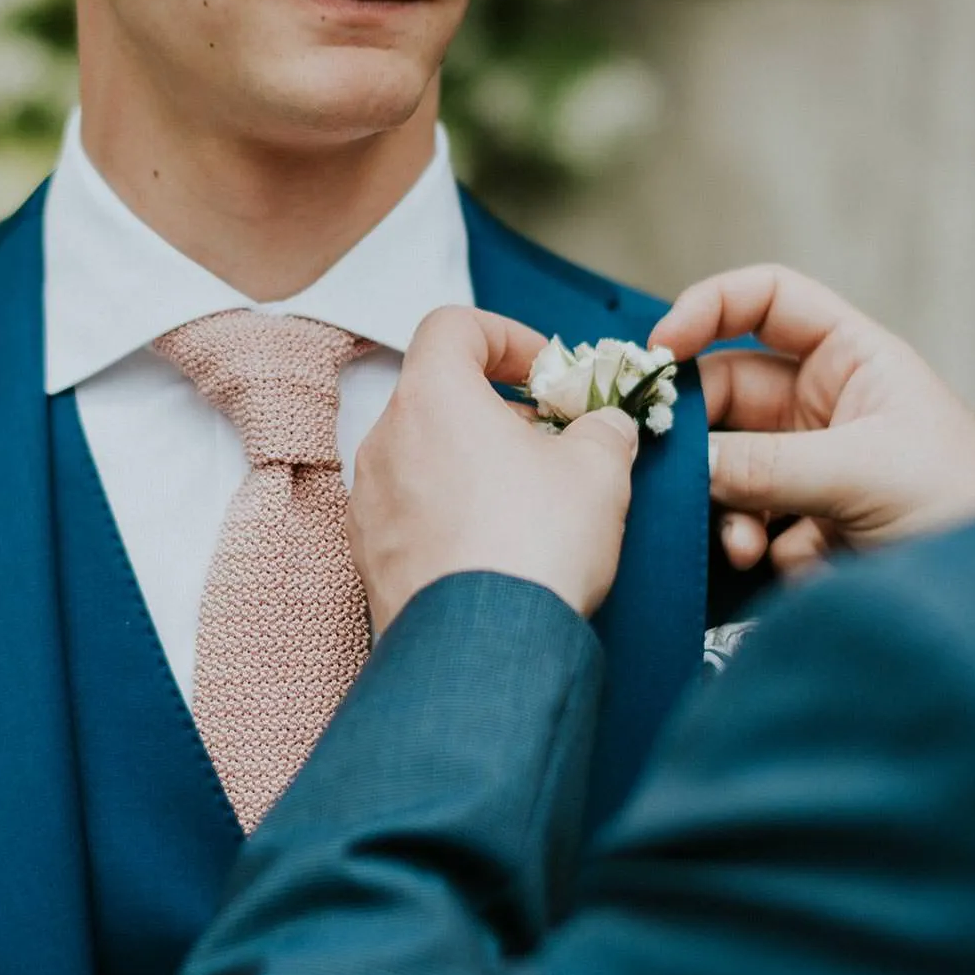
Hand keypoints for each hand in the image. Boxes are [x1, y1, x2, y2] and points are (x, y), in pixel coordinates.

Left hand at [350, 306, 639, 631]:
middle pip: (438, 394)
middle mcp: (384, 440)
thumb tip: (604, 427)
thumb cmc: (536, 542)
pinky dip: (450, 509)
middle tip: (552, 441)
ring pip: (422, 454)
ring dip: (473, 461)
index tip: (547, 372)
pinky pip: (411, 510)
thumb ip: (603, 428)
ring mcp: (369, 501)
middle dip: (498, 409)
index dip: (506, 336)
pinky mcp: (370, 556)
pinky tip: (497, 544)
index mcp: (432, 396)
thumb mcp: (599, 468)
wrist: (486, 647)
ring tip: (529, 498)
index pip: (452, 326)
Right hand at [651, 265, 974, 575]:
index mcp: (852, 359)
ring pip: (729, 466)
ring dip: (725, 505)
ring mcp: (814, 467)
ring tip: (744, 547)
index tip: (659, 349)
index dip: (707, 308)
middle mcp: (826, 405)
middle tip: (668, 469)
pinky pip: (749, 524)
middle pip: (728, 393)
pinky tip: (786, 568)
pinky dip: (753, 546)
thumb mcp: (863, 473)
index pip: (766, 301)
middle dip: (700, 435)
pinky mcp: (808, 527)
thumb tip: (682, 462)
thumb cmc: (968, 508)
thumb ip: (764, 466)